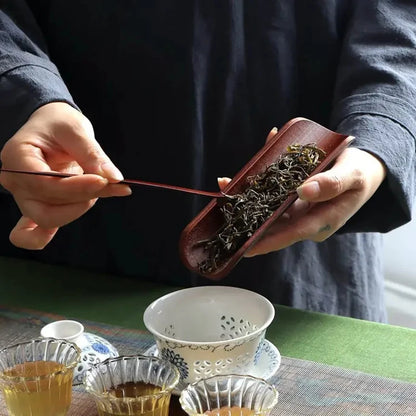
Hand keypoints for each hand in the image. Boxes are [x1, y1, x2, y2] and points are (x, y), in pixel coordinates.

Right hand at [0, 102, 130, 248]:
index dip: (77, 188)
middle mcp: (15, 182)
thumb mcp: (76, 130)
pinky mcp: (38, 206)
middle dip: (80, 201)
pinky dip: (49, 235)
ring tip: (101, 188)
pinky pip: (34, 233)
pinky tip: (69, 222)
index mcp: (17, 158)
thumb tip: (114, 178)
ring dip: (79, 208)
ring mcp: (24, 197)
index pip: (45, 185)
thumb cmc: (59, 124)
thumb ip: (93, 155)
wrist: (51, 126)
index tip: (104, 180)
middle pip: (45, 210)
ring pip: (49, 219)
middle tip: (104, 183)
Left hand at [218, 128, 386, 255]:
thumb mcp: (352, 176)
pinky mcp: (292, 204)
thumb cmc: (360, 174)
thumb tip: (304, 191)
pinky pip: (271, 198)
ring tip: (228, 187)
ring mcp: (297, 214)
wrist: (362, 171)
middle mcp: (306, 222)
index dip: (267, 241)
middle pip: (274, 225)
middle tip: (225, 211)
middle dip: (248, 219)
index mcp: (322, 223)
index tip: (245, 246)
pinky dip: (257, 187)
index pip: (291, 234)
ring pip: (269, 212)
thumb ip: (332, 184)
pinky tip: (243, 176)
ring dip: (248, 200)